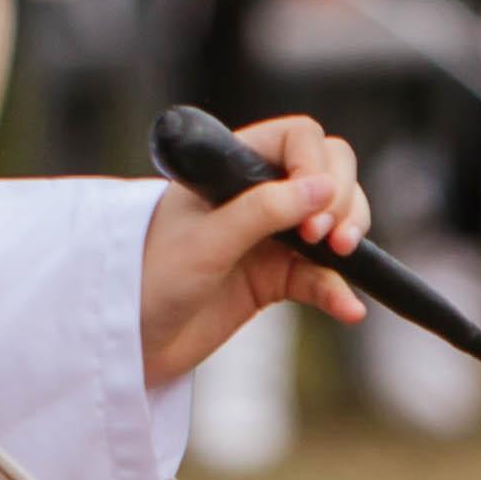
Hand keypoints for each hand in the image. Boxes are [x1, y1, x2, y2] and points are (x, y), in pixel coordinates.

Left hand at [138, 113, 368, 387]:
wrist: (130, 340)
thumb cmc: (149, 279)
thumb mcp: (204, 242)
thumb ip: (260, 212)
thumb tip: (321, 189)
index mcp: (231, 166)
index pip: (297, 138)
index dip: (316, 164)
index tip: (313, 205)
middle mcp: (255, 193)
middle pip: (328, 172)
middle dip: (343, 198)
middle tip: (329, 237)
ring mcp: (270, 236)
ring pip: (334, 220)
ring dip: (350, 234)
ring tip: (341, 259)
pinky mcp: (277, 278)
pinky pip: (322, 277)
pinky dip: (338, 290)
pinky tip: (348, 309)